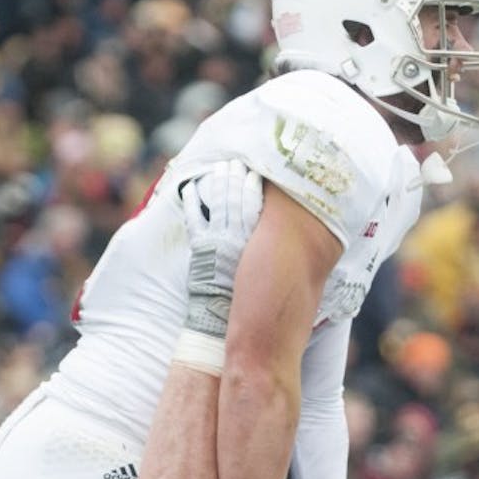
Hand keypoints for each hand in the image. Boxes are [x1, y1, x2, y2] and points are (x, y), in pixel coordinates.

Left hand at [181, 159, 263, 338]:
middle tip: (237, 161)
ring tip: (219, 167)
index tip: (258, 169)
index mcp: (258, 238)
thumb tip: (287, 236)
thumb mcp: (269, 267)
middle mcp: (240, 234)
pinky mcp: (200, 245)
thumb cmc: (251, 297)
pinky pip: (194, 217)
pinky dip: (192, 202)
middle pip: (239, 196)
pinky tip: (190, 189)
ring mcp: (219, 238)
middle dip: (237, 176)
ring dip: (218, 182)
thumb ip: (275, 248)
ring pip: (219, 201)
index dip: (258, 182)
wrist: (225, 316)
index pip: (259, 201)